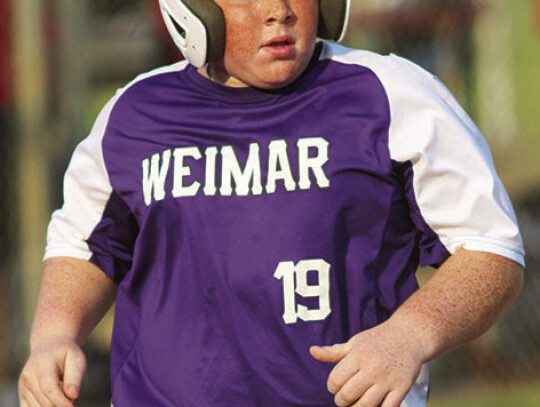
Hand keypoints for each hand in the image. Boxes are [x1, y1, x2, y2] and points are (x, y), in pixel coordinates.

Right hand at [19, 336, 86, 406]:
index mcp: (43, 364)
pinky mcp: (22, 394)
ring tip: (63, 395)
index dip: (61, 401)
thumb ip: (75, 378)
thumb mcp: (76, 359)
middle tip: (71, 398)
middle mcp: (29, 376)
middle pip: (44, 401)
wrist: (49, 347)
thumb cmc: (66, 354)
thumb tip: (73, 396)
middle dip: (60, 405)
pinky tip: (54, 401)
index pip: (49, 388)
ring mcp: (23, 386)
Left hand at [310, 321, 424, 406]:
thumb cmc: (377, 340)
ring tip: (354, 404)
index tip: (335, 386)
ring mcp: (388, 379)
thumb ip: (333, 352)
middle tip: (342, 398)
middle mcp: (372, 368)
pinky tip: (372, 406)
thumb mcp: (354, 343)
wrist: (409, 336)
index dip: (332, 386)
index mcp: (358, 355)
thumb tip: (312, 351)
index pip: (336, 379)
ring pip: (366, 405)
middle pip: (348, 394)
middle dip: (341, 400)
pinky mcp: (402, 388)